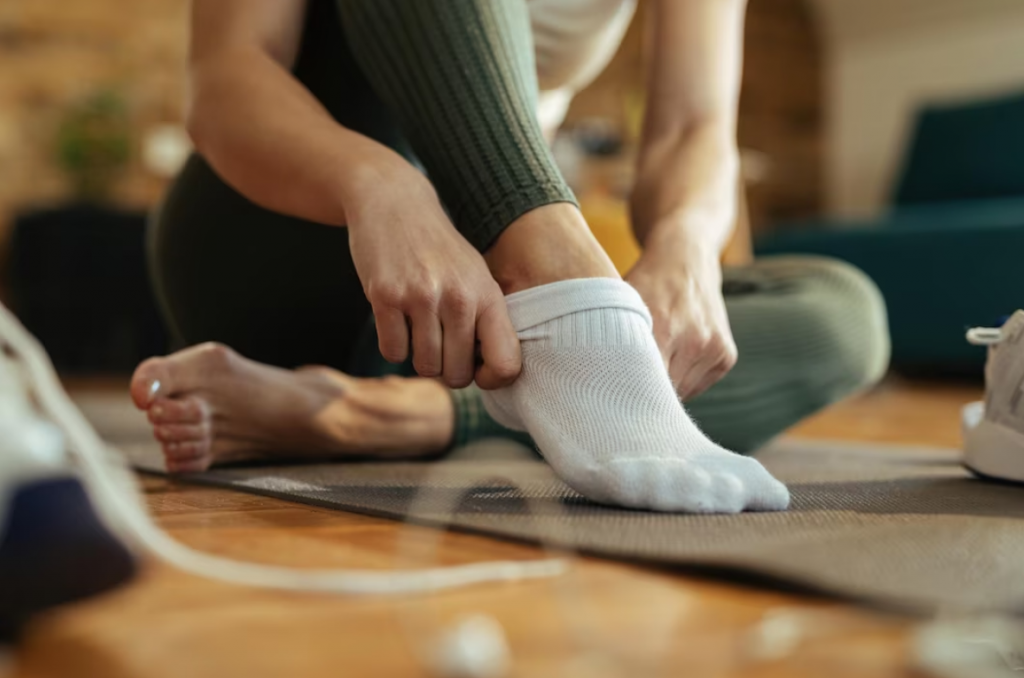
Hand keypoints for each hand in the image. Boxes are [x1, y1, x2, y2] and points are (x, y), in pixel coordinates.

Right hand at [345, 158, 519, 389]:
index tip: (477, 371)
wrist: (395, 204)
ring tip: (418, 329)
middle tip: (439, 346)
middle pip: (457, 375)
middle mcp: (458, 297)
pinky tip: (396, 320)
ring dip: (418, 357)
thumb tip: (491, 375)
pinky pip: (392, 352)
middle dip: (446, 370)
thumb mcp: (476, 277)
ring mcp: (421, 297)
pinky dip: (393, 345)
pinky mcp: (385, 296)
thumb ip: (486, 321)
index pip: (506, 364)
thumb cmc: (439, 250)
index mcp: (488, 296)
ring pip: (424, 367)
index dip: (492, 380)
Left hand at [625, 231, 736, 400]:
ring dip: (665, 387)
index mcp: (664, 327)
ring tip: (653, 363)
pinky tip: (673, 357)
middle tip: (626, 387)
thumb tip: (590, 376)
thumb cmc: (646, 283)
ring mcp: (714, 348)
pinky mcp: (726, 356)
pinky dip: (682, 380)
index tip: (612, 396)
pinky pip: (698, 386)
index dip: (626, 394)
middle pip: (662, 392)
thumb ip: (611, 339)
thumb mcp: (622, 303)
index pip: (643, 384)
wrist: (686, 259)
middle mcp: (694, 340)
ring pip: (681, 393)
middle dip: (643, 393)